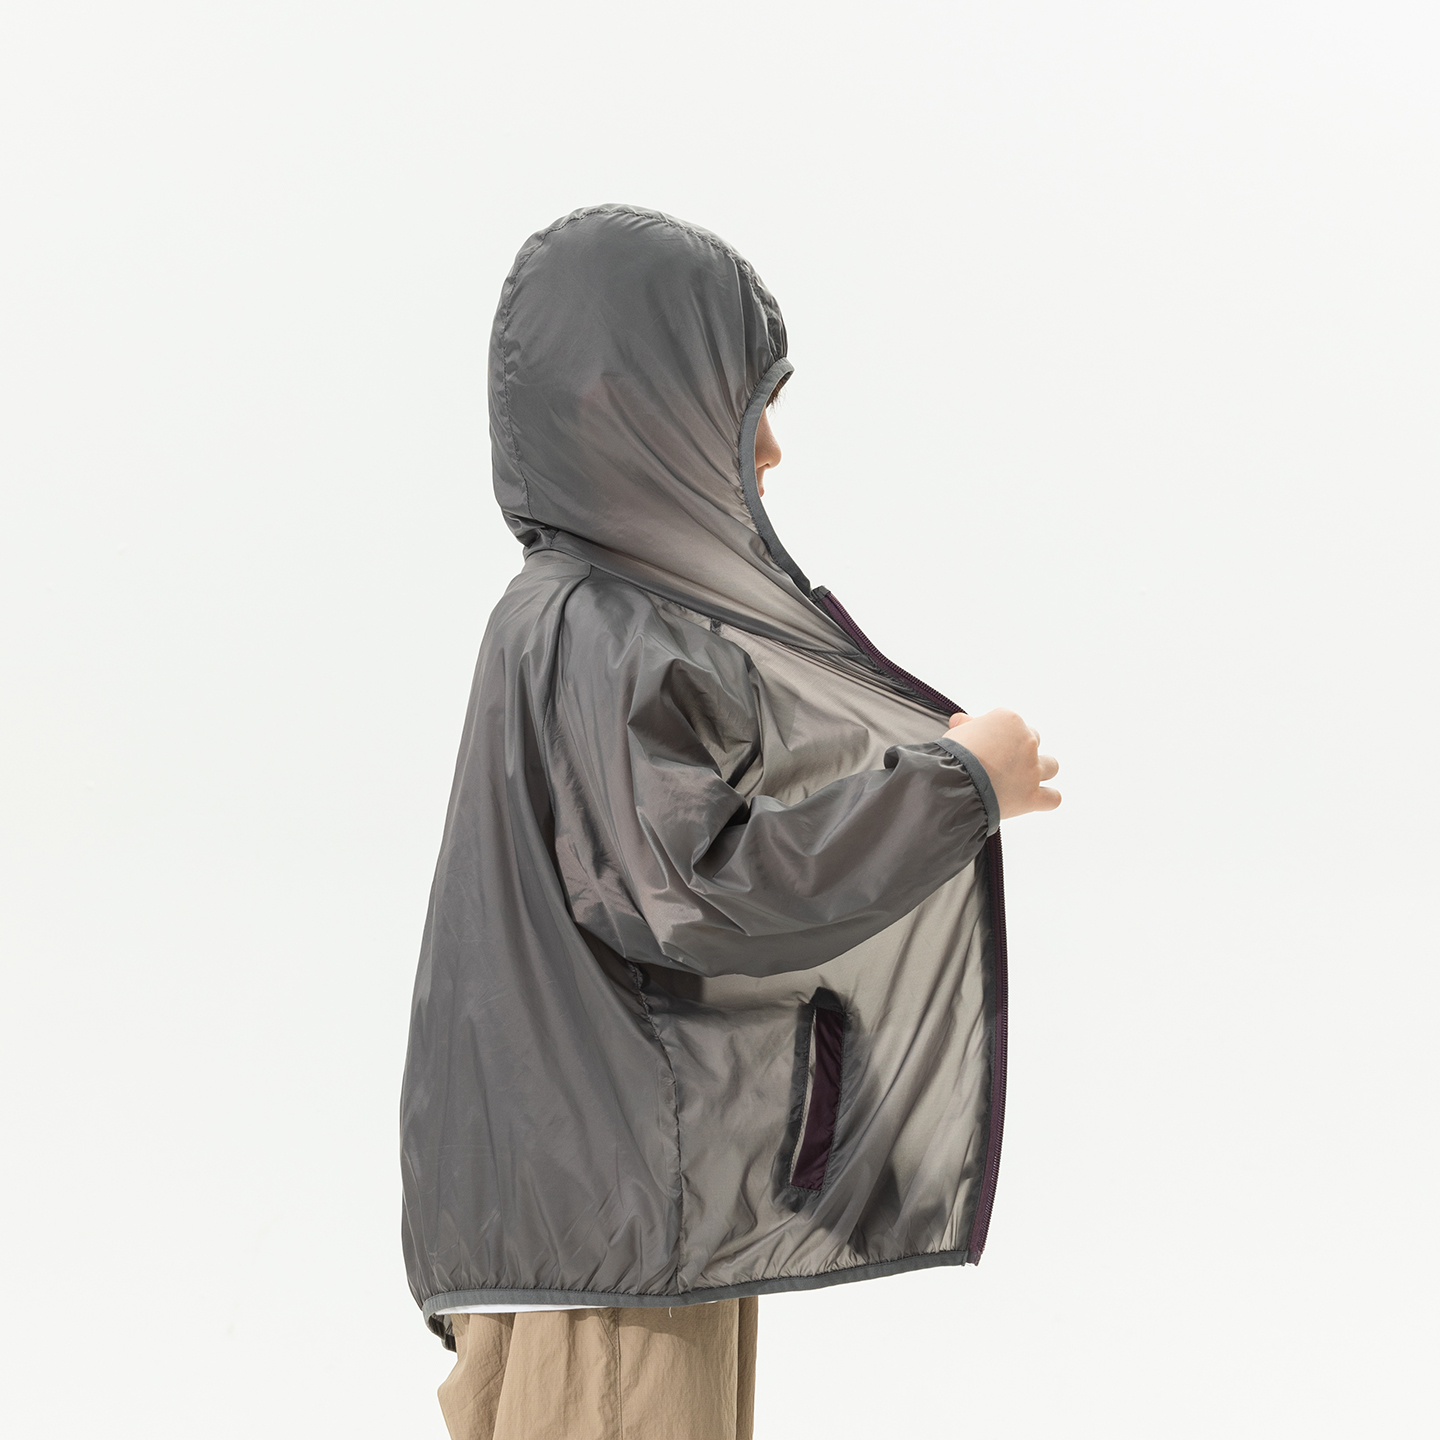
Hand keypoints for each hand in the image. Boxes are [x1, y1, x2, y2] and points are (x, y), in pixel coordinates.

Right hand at [943, 709, 1059, 819]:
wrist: (952, 785)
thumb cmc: (950, 757)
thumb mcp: (956, 733)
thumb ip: (965, 726)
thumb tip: (961, 721)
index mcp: (1009, 720)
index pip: (1009, 722)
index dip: (995, 735)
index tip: (982, 745)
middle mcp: (1026, 741)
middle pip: (1033, 740)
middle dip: (1018, 749)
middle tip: (998, 761)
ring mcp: (1032, 769)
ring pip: (1051, 765)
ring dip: (1039, 770)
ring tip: (1021, 778)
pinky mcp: (1032, 796)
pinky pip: (1053, 798)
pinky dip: (1046, 798)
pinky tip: (1034, 798)